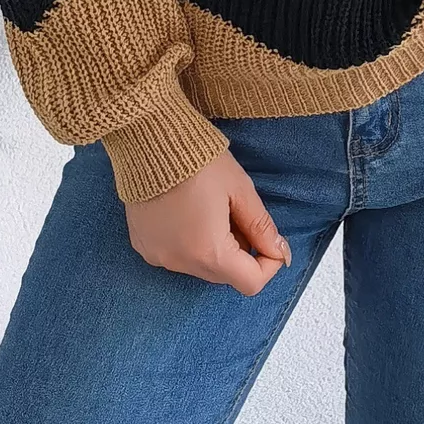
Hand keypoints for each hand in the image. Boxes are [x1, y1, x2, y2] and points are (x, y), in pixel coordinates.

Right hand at [124, 148, 291, 295]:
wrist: (151, 141)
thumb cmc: (199, 161)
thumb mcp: (240, 190)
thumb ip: (261, 226)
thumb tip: (280, 252)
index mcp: (209, 252)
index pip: (250, 283)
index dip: (268, 264)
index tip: (270, 241)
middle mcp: (181, 263)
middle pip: (224, 275)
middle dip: (241, 252)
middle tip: (237, 215)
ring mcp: (158, 257)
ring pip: (200, 266)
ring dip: (215, 248)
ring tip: (211, 209)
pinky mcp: (143, 245)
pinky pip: (176, 256)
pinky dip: (189, 243)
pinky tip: (188, 212)